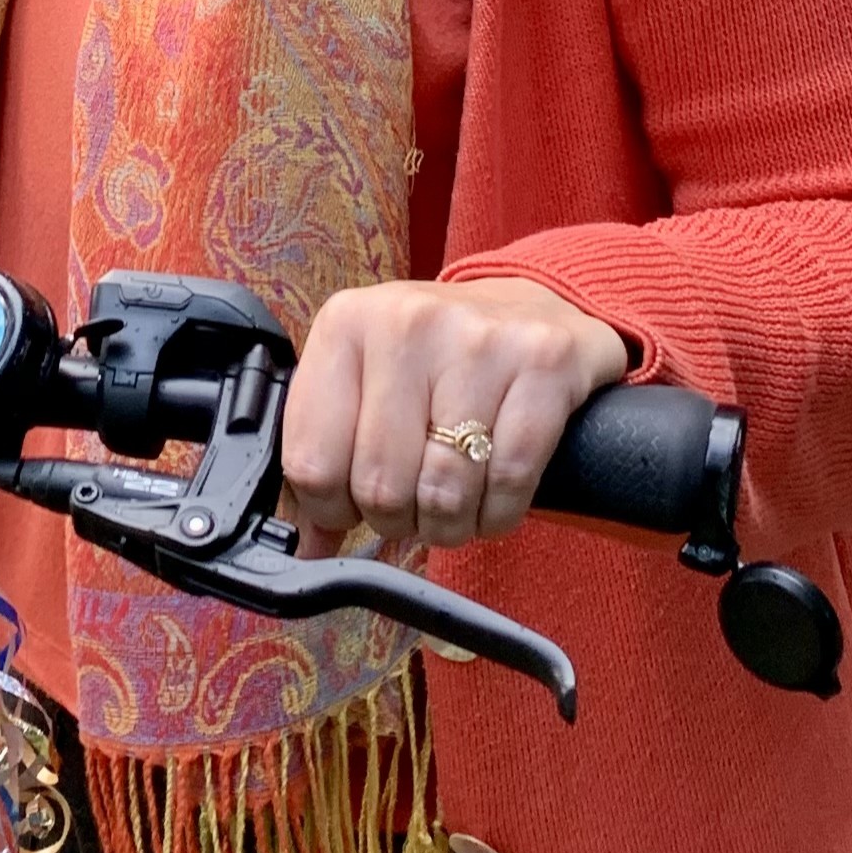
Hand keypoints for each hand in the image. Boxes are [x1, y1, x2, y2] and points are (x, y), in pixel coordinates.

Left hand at [280, 275, 629, 551]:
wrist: (531, 305)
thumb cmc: (437, 356)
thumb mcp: (368, 381)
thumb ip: (328, 454)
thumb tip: (308, 547)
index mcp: (346, 325)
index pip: (312, 463)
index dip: (332, 510)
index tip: (354, 506)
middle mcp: (407, 323)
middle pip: (380, 486)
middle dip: (399, 521)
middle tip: (413, 505)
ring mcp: (477, 339)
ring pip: (444, 492)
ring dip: (450, 524)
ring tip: (454, 503)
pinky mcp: (543, 361)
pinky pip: (509, 481)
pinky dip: (499, 513)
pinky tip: (495, 497)